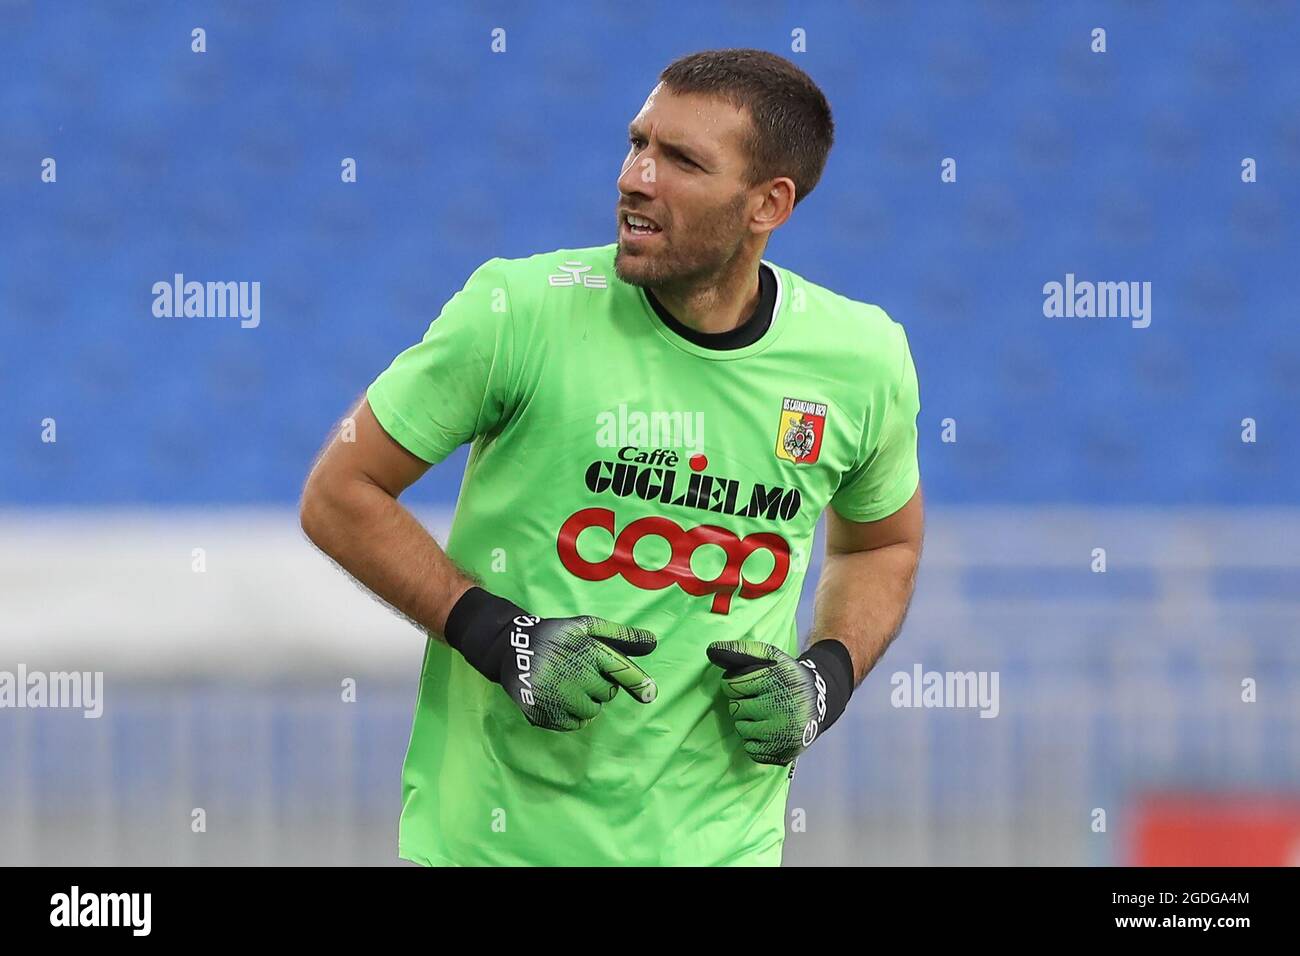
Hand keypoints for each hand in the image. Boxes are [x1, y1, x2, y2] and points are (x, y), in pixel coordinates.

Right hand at [445, 587, 657, 730]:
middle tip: (579, 671)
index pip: (621, 670)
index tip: (650, 693)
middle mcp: (573, 673)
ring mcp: (557, 695)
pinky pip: (575, 724)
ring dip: (586, 701)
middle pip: (608, 693)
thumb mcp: (587, 627)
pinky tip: (558, 697)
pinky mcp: (544, 713)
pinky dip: (571, 715)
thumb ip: (622, 636)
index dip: (638, 682)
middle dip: (600, 685)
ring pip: (592, 712)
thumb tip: (655, 643)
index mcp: (587, 649)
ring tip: (566, 683)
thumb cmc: (557, 636)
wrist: (512, 648)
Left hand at [706, 639, 853, 765]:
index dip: (734, 684)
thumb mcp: (769, 656)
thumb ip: (740, 650)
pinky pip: (751, 749)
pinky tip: (769, 731)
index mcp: (778, 679)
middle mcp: (783, 706)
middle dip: (742, 703)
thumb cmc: (786, 676)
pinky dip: (755, 741)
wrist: (820, 700)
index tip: (749, 684)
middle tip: (760, 700)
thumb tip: (711, 650)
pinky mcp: (785, 751)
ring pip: (742, 730)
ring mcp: (784, 731)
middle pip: (736, 709)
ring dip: (748, 723)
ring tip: (766, 715)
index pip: (732, 685)